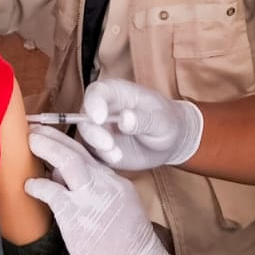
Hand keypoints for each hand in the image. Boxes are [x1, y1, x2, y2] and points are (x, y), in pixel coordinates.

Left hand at [26, 127, 184, 254]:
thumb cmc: (129, 252)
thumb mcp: (121, 214)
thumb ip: (97, 198)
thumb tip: (63, 187)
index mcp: (116, 184)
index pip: (89, 157)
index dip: (68, 145)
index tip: (53, 139)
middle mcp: (106, 184)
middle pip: (78, 150)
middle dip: (54, 136)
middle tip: (34, 128)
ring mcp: (92, 198)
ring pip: (68, 161)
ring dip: (48, 147)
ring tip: (30, 140)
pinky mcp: (77, 216)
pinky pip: (52, 192)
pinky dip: (37, 185)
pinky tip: (28, 185)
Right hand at [76, 79, 202, 170]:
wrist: (170, 142)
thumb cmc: (167, 122)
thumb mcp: (162, 120)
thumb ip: (144, 119)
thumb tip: (125, 119)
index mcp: (118, 92)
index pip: (97, 92)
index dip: (94, 103)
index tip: (99, 118)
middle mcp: (103, 109)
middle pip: (84, 116)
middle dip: (93, 132)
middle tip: (108, 145)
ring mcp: (100, 130)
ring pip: (86, 138)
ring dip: (97, 149)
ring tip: (117, 156)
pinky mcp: (100, 149)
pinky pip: (91, 155)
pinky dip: (99, 160)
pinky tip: (114, 162)